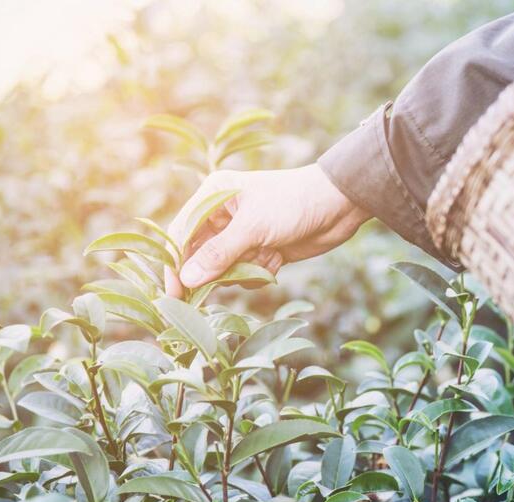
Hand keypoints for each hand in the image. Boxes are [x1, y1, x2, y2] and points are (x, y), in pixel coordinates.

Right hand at [165, 164, 372, 296]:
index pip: (181, 233)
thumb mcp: (253, 227)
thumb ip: (219, 254)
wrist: (339, 206)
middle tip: (216, 289)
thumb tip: (188, 278)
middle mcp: (223, 215)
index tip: (174, 293)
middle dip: (214, 272)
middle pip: (200, 255)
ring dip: (243, 270)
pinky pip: (246, 273)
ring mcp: (242, 234)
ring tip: (265, 255)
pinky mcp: (260, 250)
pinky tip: (278, 258)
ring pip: (225, 269)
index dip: (174, 263)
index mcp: (213, 196)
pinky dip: (260, 272)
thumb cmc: (293, 204)